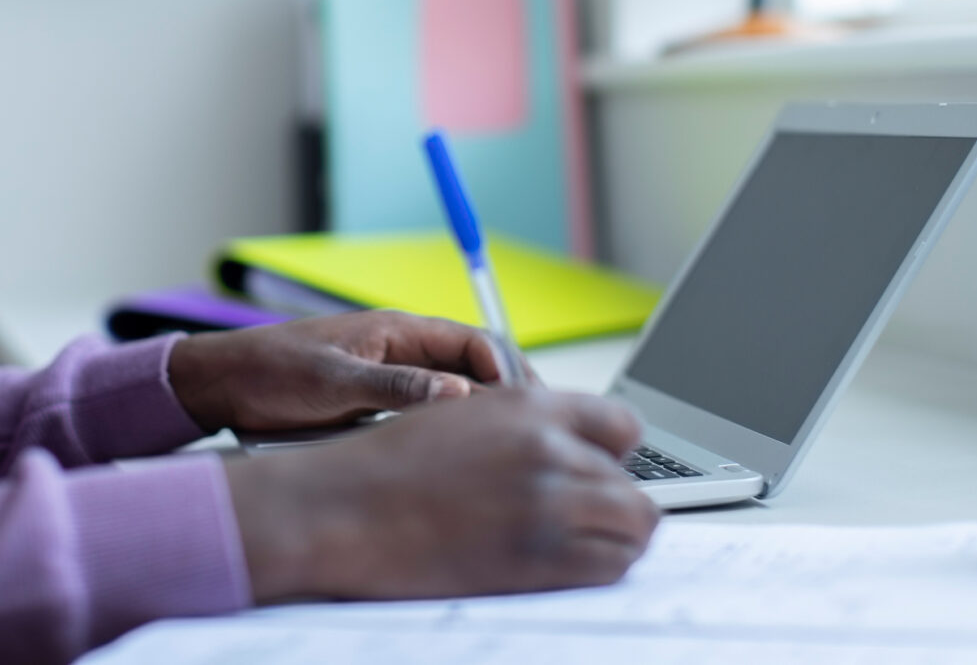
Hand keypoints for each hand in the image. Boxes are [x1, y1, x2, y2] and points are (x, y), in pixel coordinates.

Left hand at [167, 310, 518, 433]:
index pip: (475, 341)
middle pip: (474, 370)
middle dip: (505, 398)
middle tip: (530, 434)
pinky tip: (456, 461)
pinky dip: (447, 434)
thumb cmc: (271, 370)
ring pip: (453, 397)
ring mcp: (392, 379)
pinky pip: (425, 417)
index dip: (508, 370)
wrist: (223, 386)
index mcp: (398, 330)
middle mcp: (403, 351)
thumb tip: (457, 392)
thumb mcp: (333, 381)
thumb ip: (395, 385)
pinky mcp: (377, 406)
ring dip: (478, 419)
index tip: (528, 405)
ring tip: (503, 453)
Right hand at [223, 388, 658, 600]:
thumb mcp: (461, 416)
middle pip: (631, 484)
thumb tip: (567, 447)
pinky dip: (598, 569)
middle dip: (616, 504)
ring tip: (583, 546)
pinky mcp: (536, 558)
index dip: (615, 455)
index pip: (623, 425)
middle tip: (586, 518)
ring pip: (633, 527)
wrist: (343, 508)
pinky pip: (607, 567)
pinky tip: (568, 566)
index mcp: (530, 406)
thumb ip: (522, 424)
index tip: (602, 472)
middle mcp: (548, 449)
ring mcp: (546, 504)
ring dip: (615, 539)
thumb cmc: (387, 466)